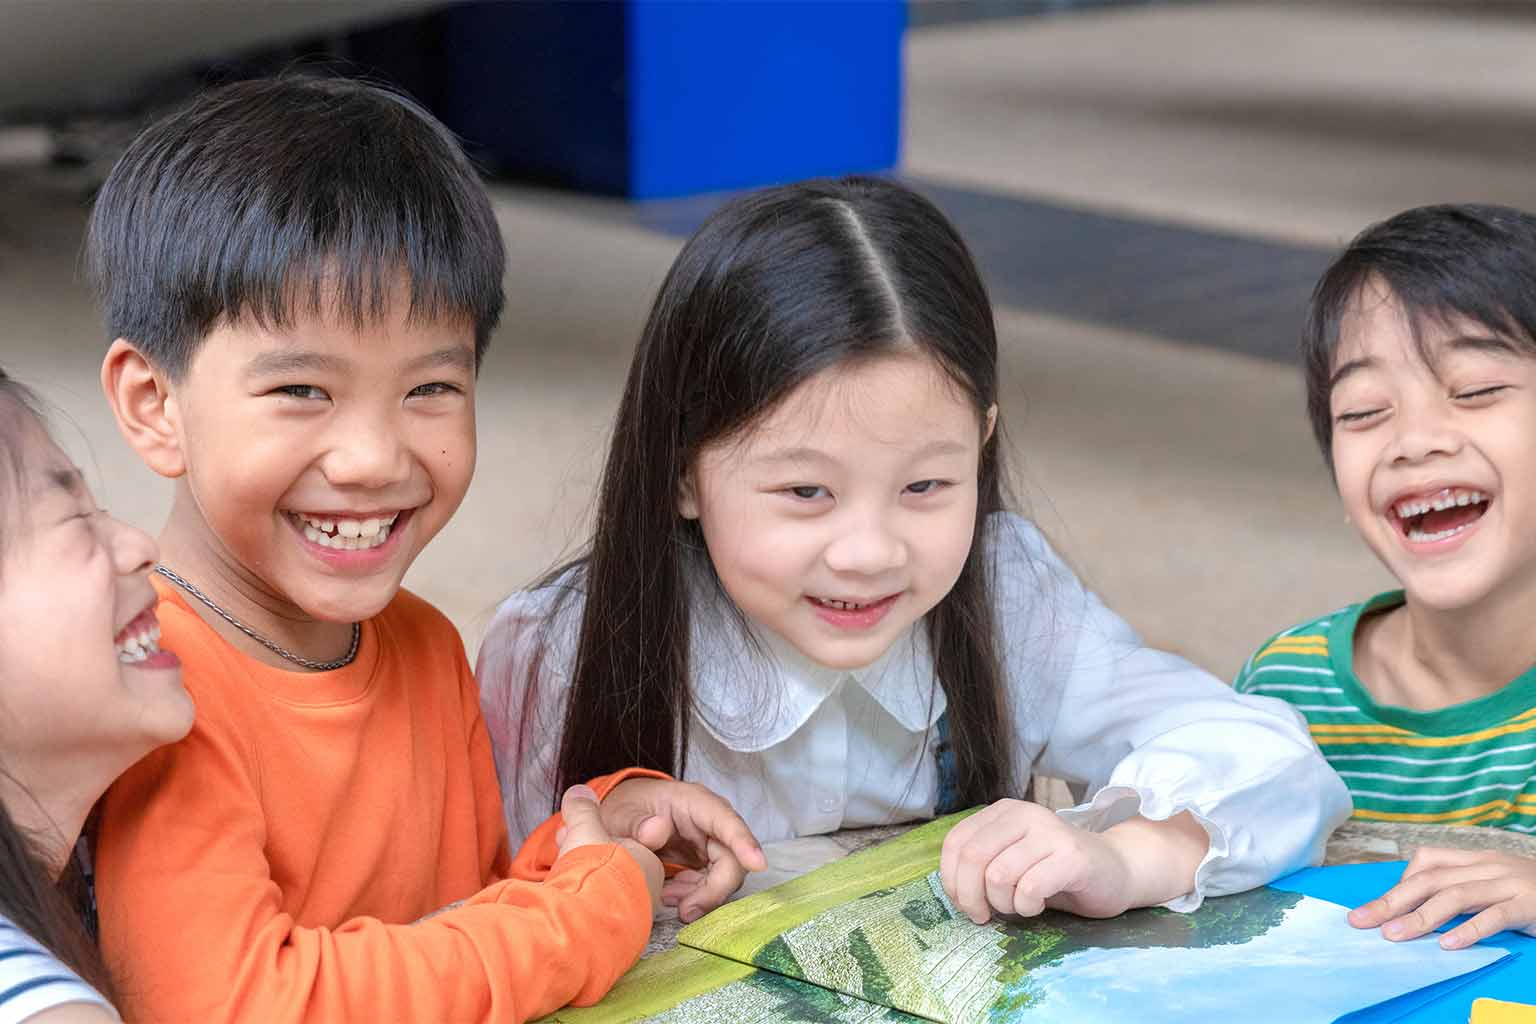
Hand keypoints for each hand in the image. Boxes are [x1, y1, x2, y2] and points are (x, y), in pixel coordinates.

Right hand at [556, 785, 663, 910]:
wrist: (589, 920)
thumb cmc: (595, 869)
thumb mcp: (586, 829)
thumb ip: (582, 810)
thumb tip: (579, 791)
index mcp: (648, 862)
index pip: (622, 847)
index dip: (593, 841)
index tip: (572, 840)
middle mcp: (647, 891)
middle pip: (613, 871)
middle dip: (587, 864)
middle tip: (563, 862)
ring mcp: (635, 918)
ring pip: (606, 895)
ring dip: (584, 888)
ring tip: (562, 885)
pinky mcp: (619, 941)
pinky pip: (600, 918)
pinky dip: (585, 911)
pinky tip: (569, 909)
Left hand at [600, 778, 767, 921]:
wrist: (627, 817)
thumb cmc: (628, 808)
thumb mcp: (622, 813)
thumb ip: (636, 822)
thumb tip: (656, 831)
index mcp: (695, 802)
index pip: (726, 821)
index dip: (743, 842)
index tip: (758, 864)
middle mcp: (712, 822)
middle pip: (733, 858)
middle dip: (714, 890)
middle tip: (686, 911)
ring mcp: (712, 842)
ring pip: (725, 876)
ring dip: (702, 896)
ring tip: (668, 898)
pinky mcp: (708, 861)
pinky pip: (712, 884)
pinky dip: (694, 896)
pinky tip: (671, 896)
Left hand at [939, 799, 1207, 923]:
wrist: (1115, 871)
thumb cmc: (1055, 871)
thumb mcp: (1011, 860)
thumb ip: (982, 863)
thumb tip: (951, 888)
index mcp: (1003, 812)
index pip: (956, 842)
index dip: (951, 879)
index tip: (964, 903)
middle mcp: (1025, 814)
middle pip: (973, 858)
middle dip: (970, 897)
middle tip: (984, 916)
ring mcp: (1049, 832)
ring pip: (998, 876)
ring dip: (1003, 904)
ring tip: (1019, 906)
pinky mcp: (1071, 856)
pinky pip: (1029, 888)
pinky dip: (1026, 906)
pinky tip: (1037, 905)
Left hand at [1347, 847, 1535, 948]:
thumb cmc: (1530, 892)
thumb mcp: (1491, 883)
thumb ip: (1459, 888)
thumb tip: (1416, 906)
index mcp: (1474, 859)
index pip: (1425, 862)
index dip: (1397, 884)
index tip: (1372, 908)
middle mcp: (1486, 866)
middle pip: (1429, 880)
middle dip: (1392, 901)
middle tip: (1362, 921)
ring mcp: (1507, 884)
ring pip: (1455, 896)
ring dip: (1420, 917)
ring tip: (1395, 936)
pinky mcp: (1527, 905)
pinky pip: (1494, 917)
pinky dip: (1468, 930)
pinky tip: (1447, 944)